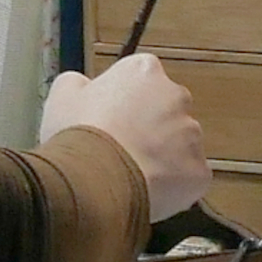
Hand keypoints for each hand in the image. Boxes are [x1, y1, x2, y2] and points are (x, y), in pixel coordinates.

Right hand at [44, 52, 210, 218]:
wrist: (97, 181)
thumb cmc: (80, 133)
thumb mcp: (62, 96)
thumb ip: (78, 83)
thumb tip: (82, 86)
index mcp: (144, 71)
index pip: (141, 78)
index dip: (123, 100)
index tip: (108, 117)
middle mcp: (176, 96)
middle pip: (166, 109)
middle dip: (150, 126)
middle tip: (120, 146)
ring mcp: (192, 135)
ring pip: (179, 145)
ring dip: (161, 156)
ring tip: (130, 173)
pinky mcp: (199, 171)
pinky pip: (187, 177)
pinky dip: (171, 185)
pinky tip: (145, 190)